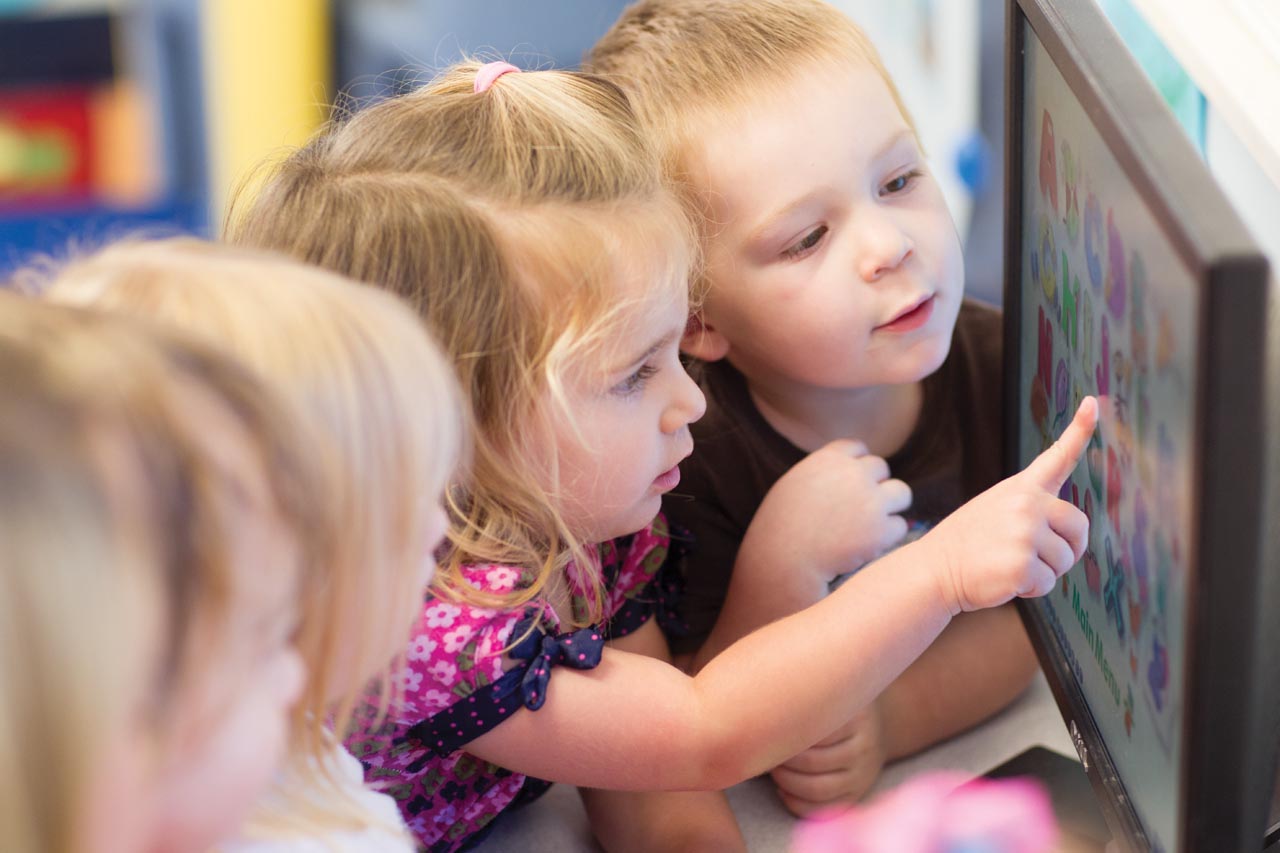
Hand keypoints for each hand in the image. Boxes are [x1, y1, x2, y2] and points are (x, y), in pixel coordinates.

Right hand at [747, 440, 911, 581]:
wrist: (783, 563)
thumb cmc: (779, 529)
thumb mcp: (792, 486)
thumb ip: (821, 473)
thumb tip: (846, 470)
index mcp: (828, 459)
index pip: (857, 447)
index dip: (857, 465)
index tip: (850, 484)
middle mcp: (853, 474)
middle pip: (881, 467)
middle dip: (874, 486)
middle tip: (860, 509)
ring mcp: (870, 501)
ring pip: (902, 493)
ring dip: (890, 506)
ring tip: (871, 525)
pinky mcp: (881, 530)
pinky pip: (899, 525)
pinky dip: (887, 537)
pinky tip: (866, 547)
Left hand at [769, 701, 887, 816]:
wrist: (873, 730)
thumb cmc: (837, 710)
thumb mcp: (831, 696)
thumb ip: (806, 700)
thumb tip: (763, 711)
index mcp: (855, 719)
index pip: (814, 731)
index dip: (786, 736)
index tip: (768, 732)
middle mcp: (862, 748)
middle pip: (813, 762)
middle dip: (782, 762)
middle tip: (766, 754)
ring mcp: (862, 775)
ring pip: (817, 789)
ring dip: (786, 783)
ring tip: (773, 771)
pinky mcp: (856, 795)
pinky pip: (823, 810)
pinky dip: (797, 803)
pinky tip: (782, 790)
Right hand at [921, 397, 1096, 613]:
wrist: (933, 569)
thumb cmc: (967, 545)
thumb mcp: (995, 511)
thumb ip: (1031, 511)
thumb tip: (1069, 531)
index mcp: (1021, 488)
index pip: (1057, 455)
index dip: (1080, 429)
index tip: (1093, 402)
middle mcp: (1026, 504)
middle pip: (1079, 528)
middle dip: (1066, 550)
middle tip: (1033, 558)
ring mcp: (1024, 533)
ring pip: (1065, 560)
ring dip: (1044, 573)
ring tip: (1008, 566)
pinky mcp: (1022, 564)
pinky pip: (1049, 583)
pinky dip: (1031, 590)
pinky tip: (1004, 581)